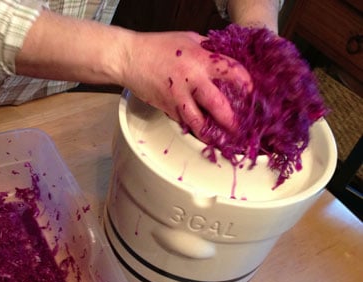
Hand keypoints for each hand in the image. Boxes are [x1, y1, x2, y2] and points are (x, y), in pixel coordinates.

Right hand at [118, 31, 251, 136]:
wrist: (129, 58)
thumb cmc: (157, 46)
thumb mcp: (189, 39)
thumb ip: (208, 51)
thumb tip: (224, 60)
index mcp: (200, 59)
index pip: (232, 72)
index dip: (246, 85)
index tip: (252, 95)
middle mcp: (191, 80)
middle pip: (217, 105)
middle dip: (231, 120)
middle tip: (241, 129)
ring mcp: (177, 97)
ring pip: (198, 122)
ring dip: (212, 134)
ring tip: (222, 142)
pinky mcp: (167, 108)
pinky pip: (184, 121)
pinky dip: (194, 129)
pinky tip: (201, 134)